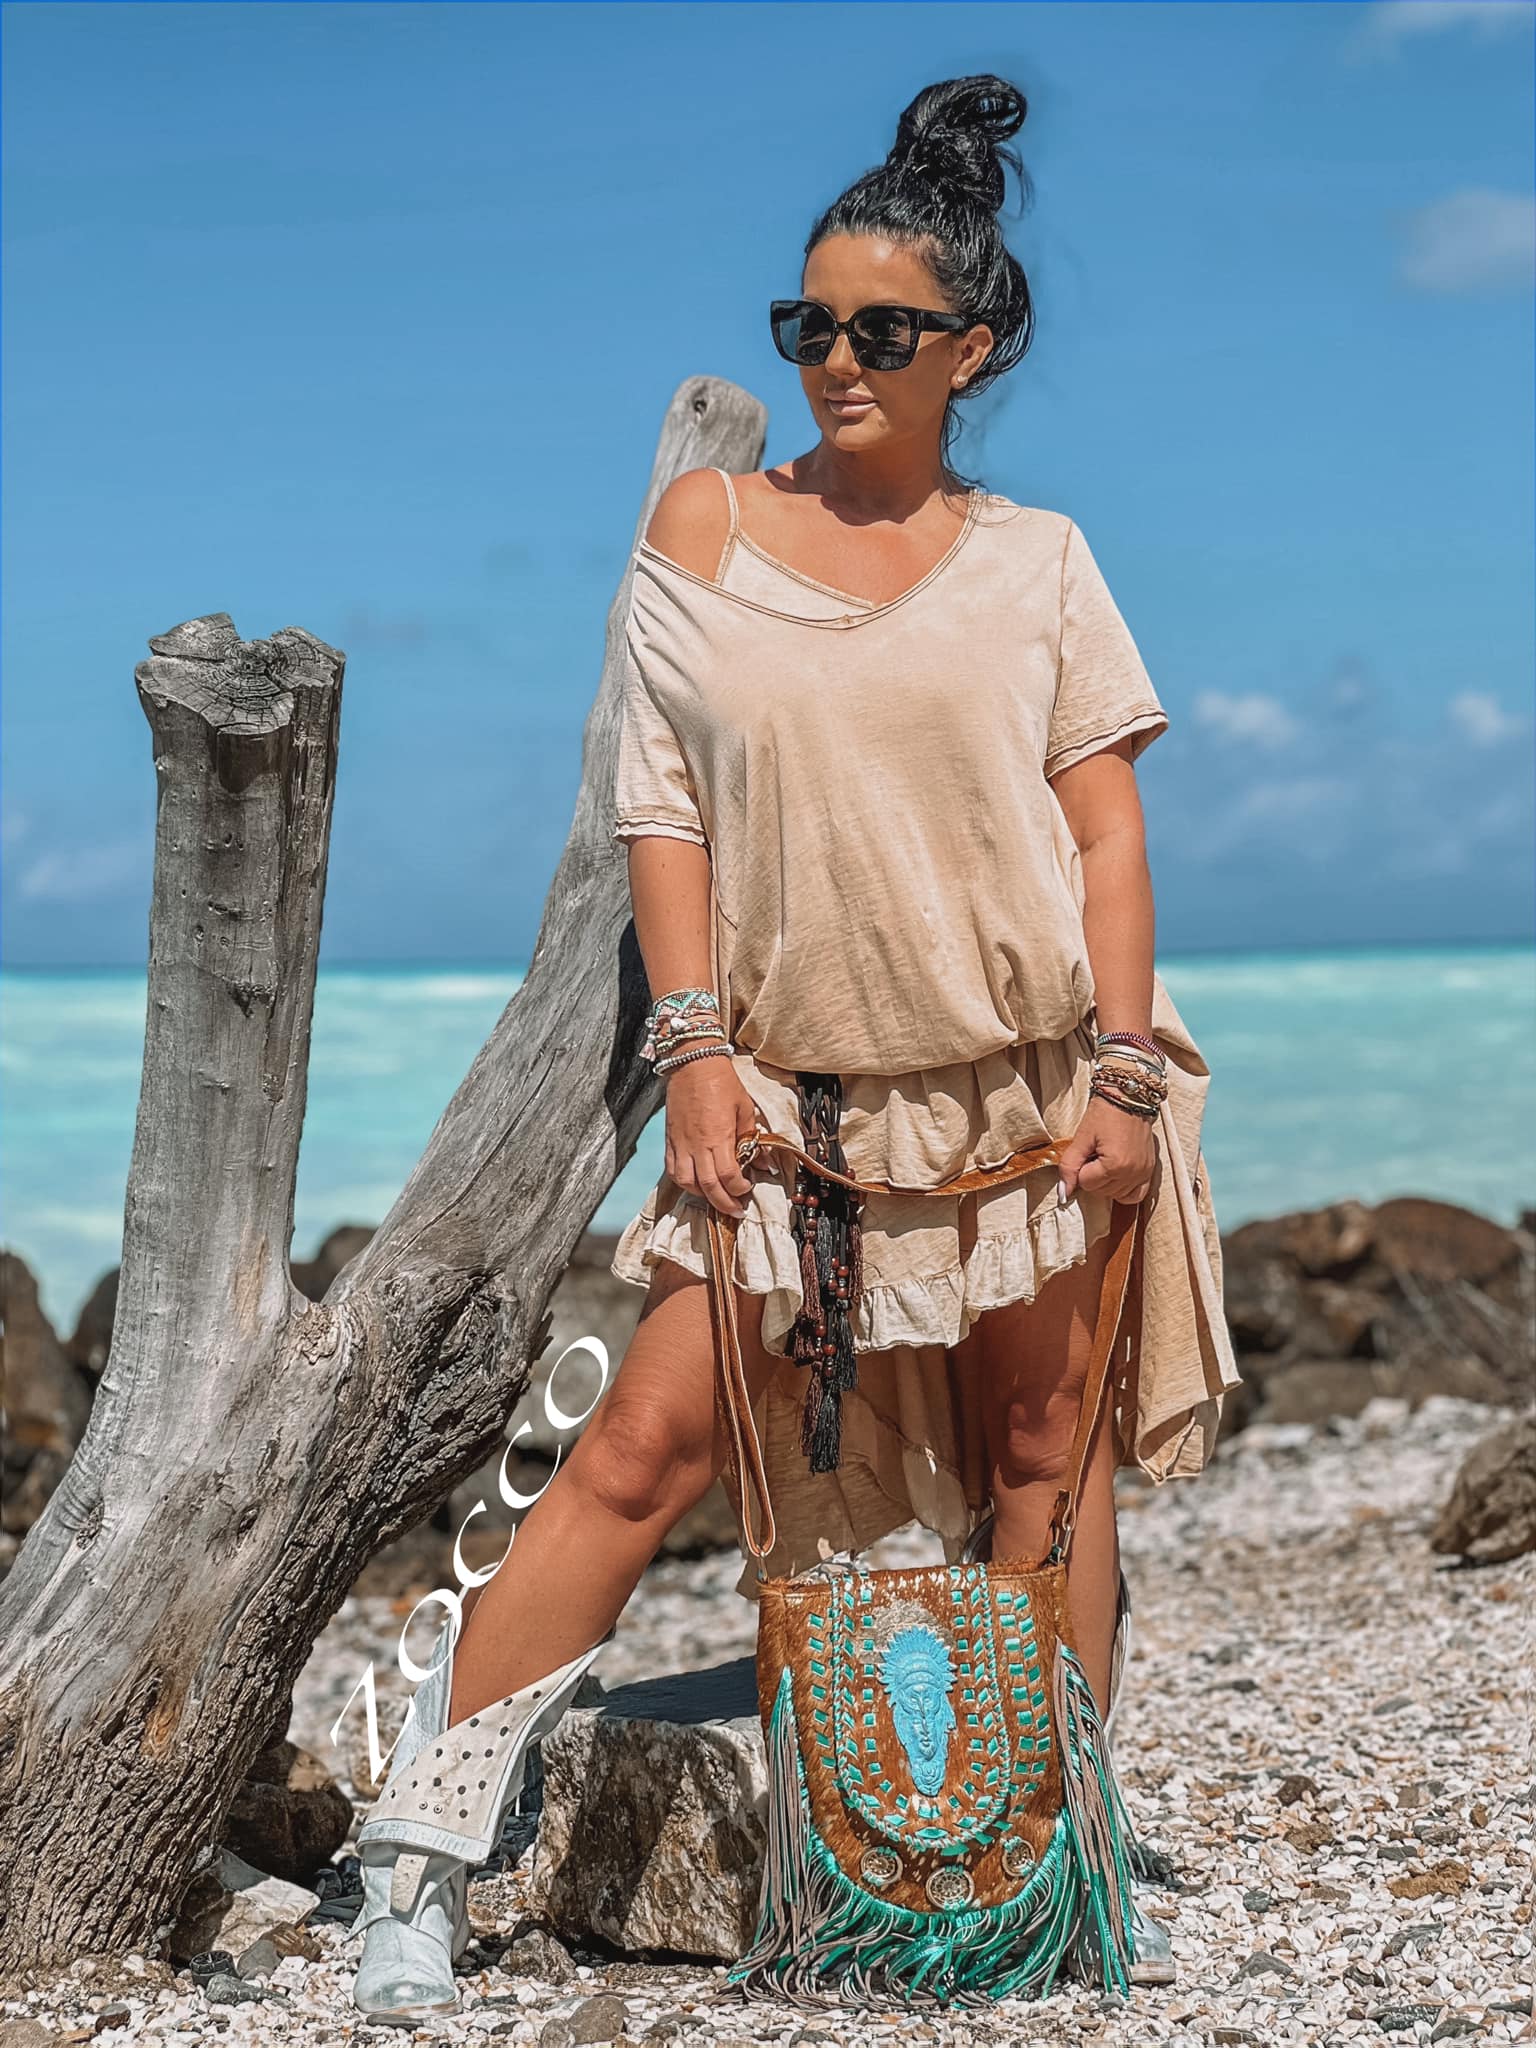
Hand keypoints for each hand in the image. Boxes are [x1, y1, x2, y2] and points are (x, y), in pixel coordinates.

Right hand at [663, 1056, 765, 1218]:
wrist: (693, 1063)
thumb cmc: (721, 1082)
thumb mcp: (745, 1109)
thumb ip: (752, 1138)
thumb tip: (765, 1162)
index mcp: (718, 1137)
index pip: (728, 1176)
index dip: (739, 1189)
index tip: (748, 1188)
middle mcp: (697, 1145)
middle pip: (708, 1187)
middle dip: (724, 1203)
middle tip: (736, 1210)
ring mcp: (681, 1144)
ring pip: (687, 1183)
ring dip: (702, 1196)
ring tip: (716, 1198)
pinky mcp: (670, 1140)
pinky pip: (672, 1170)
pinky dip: (684, 1183)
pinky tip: (695, 1184)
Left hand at [1056, 1094, 1156, 1206]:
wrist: (1129, 1097)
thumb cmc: (1104, 1113)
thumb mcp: (1082, 1138)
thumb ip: (1069, 1166)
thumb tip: (1064, 1193)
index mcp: (1114, 1165)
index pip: (1086, 1184)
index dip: (1081, 1169)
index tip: (1087, 1151)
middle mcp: (1132, 1172)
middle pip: (1101, 1192)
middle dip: (1093, 1176)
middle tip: (1095, 1153)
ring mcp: (1143, 1172)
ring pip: (1116, 1194)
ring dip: (1107, 1182)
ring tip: (1106, 1159)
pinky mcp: (1150, 1170)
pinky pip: (1136, 1194)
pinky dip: (1124, 1189)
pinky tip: (1117, 1175)